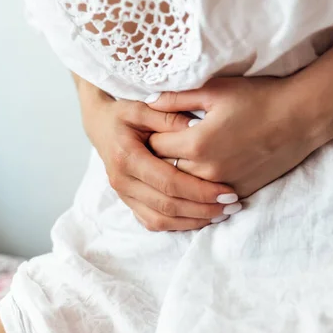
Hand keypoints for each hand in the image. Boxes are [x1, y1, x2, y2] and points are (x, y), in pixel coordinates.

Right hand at [77, 79, 238, 230]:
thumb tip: (195, 127)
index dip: (200, 190)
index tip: (227, 192)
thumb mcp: (143, 107)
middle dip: (203, 209)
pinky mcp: (128, 202)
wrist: (100, 126)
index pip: (169, 181)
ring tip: (222, 214)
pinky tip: (201, 219)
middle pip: (167, 206)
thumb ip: (168, 116)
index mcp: (126, 157)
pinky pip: (153, 223)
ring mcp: (123, 195)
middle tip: (232, 206)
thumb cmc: (124, 114)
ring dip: (193, 221)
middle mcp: (122, 181)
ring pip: (161, 220)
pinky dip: (178, 225)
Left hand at [146, 75, 332, 197]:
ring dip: (176, 178)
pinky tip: (196, 179)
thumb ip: (177, 98)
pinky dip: (199, 190)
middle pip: (164, 172)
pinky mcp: (241, 191)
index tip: (149, 129)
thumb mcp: (215, 90)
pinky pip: (209, 199)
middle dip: (156, 161)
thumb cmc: (259, 97)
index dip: (149, 136)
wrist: (302, 117)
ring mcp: (225, 185)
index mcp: (196, 142)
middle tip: (155, 148)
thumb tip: (146, 102)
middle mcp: (207, 170)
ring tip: (172, 164)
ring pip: (184, 189)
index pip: (153, 147)